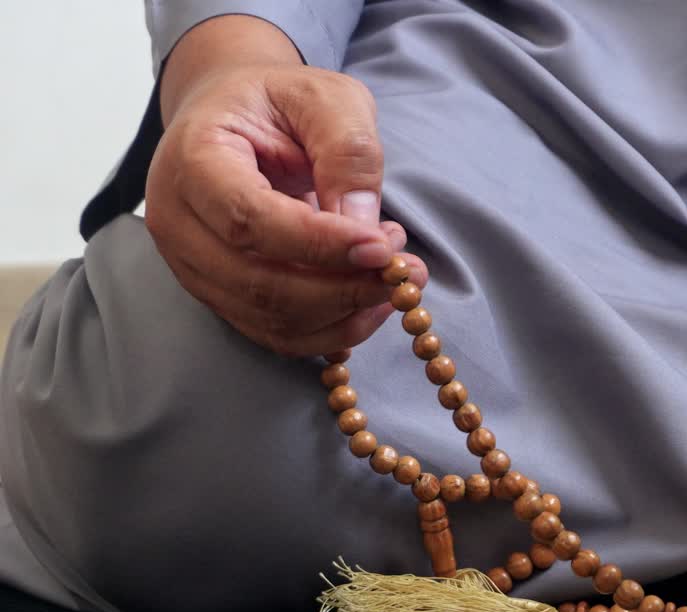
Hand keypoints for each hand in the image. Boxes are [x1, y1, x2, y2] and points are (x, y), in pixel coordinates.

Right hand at [144, 16, 426, 355]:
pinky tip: (372, 302)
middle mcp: (178, 222)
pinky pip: (277, 335)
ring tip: (393, 273)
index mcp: (193, 159)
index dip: (319, 244)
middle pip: (259, 283)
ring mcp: (193, 267)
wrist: (235, 117)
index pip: (249, 220)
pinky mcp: (220, 296)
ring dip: (346, 310)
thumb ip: (347, 151)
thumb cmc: (279, 103)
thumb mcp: (326, 98)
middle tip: (404, 268)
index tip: (382, 248)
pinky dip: (333, 330)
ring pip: (271, 318)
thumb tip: (363, 228)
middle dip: (344, 287)